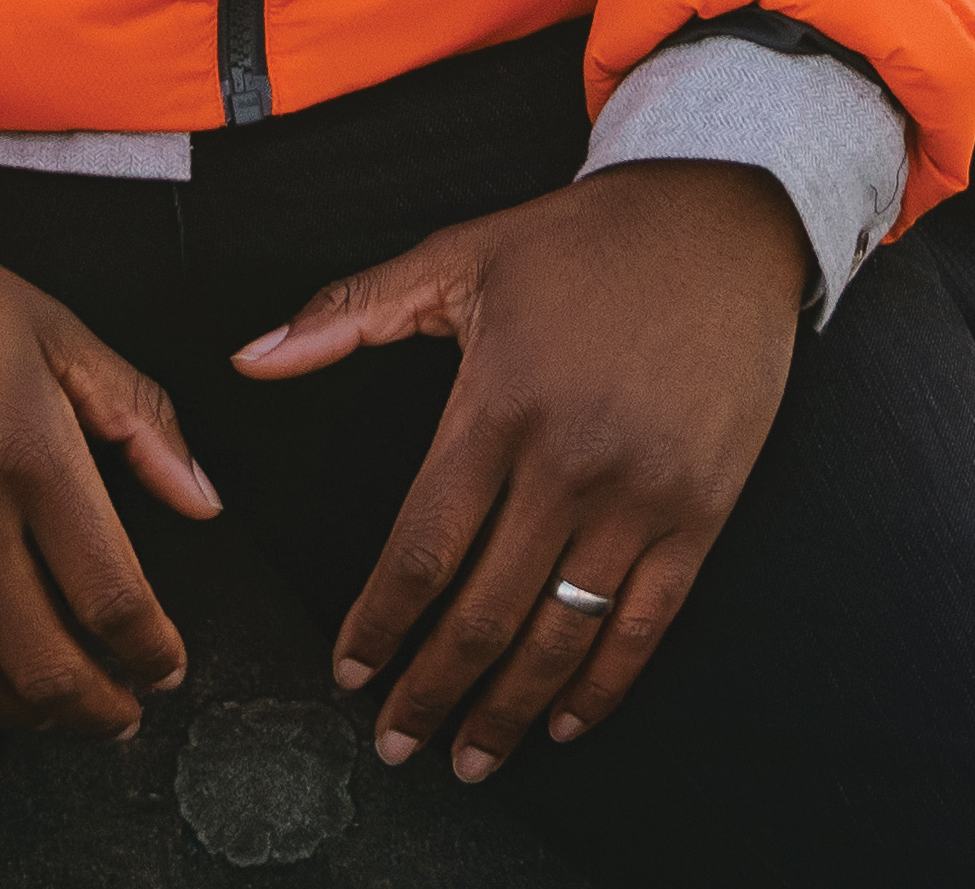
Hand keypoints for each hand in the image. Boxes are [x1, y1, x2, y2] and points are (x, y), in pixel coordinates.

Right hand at [0, 230, 219, 740]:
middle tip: (124, 713)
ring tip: (57, 710)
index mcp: (32, 453)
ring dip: (27, 716)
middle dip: (101, 709)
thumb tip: (205, 502)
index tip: (166, 666)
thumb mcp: (59, 332)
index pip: (113, 595)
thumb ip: (142, 417)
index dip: (152, 653)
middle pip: (48, 664)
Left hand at [236, 162, 809, 781]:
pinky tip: (566, 718)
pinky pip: (647, 622)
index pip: (422, 548)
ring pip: (559, 634)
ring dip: (508, 710)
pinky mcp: (701, 509)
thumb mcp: (461, 256)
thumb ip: (349, 312)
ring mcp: (640, 492)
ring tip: (471, 756)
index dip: (380, 624)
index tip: (352, 671)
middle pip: (482, 612)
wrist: (723, 218)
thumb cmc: (587, 238)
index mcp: (497, 405)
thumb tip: (251, 355)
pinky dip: (605, 685)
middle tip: (395, 742)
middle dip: (430, 692)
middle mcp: (568, 461)